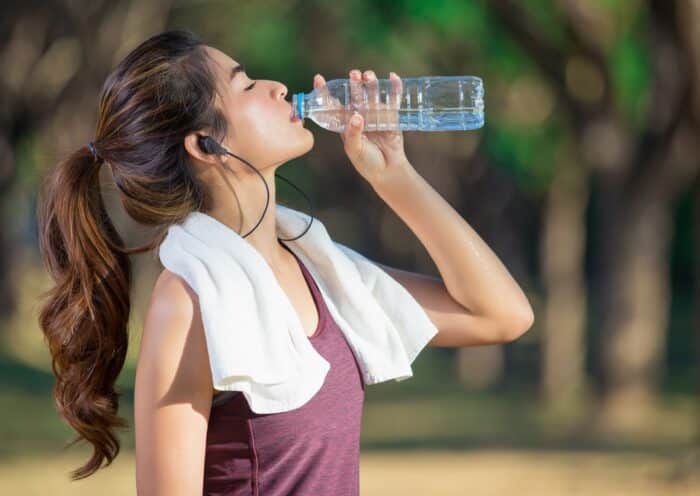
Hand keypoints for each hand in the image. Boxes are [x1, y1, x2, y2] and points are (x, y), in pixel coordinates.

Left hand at [313, 69, 409, 184]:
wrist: (387, 171)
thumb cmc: (366, 162)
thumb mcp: (354, 150)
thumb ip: (353, 134)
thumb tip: (356, 116)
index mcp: (345, 122)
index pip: (333, 104)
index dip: (325, 92)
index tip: (318, 79)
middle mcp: (359, 115)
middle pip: (355, 95)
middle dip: (354, 84)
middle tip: (353, 75)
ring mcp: (375, 114)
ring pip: (372, 94)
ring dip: (371, 83)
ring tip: (368, 75)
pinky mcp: (391, 116)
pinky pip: (393, 100)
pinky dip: (394, 88)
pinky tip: (393, 77)